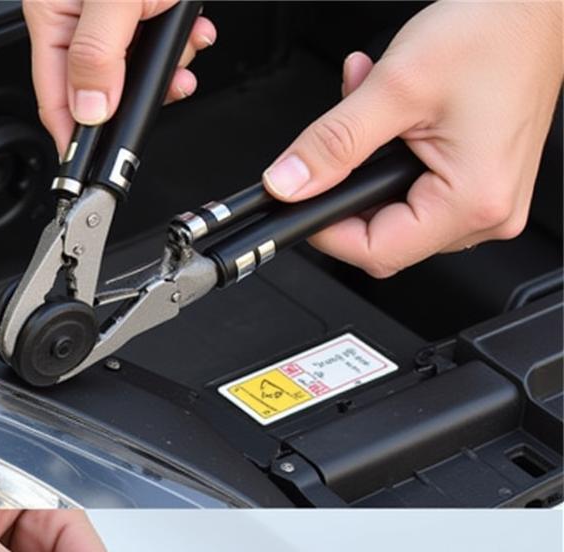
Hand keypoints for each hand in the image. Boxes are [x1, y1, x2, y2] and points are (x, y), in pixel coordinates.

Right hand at [23, 0, 216, 155]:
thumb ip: (97, 55)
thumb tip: (88, 111)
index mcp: (53, 13)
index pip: (55, 98)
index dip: (75, 140)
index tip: (95, 171)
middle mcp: (74, 15)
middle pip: (98, 89)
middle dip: (137, 98)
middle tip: (168, 91)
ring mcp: (104, 12)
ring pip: (130, 71)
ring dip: (166, 71)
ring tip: (184, 53)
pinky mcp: (137, 6)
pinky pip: (152, 46)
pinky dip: (177, 47)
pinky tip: (193, 31)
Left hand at [262, 0, 562, 276]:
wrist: (538, 3)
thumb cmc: (495, 31)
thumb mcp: (395, 87)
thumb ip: (333, 144)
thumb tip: (288, 185)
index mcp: (472, 201)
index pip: (376, 252)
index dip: (328, 231)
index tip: (302, 201)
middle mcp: (487, 213)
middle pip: (385, 238)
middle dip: (351, 188)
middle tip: (342, 137)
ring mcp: (488, 201)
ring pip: (398, 213)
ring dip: (369, 168)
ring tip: (374, 110)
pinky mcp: (482, 184)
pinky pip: (420, 191)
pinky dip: (393, 159)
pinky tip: (394, 118)